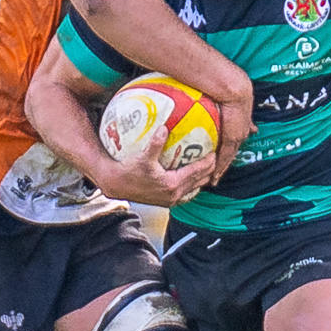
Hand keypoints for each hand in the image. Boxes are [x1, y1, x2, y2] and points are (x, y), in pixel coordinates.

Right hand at [101, 127, 216, 206]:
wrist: (115, 185)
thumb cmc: (128, 171)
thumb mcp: (143, 156)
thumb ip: (156, 143)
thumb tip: (164, 127)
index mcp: (172, 184)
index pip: (197, 172)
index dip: (208, 163)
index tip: (215, 152)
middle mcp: (174, 195)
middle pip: (199, 182)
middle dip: (209, 170)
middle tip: (215, 158)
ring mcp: (170, 200)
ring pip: (193, 190)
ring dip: (201, 179)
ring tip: (207, 168)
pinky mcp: (165, 202)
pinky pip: (184, 195)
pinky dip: (191, 186)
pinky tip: (191, 179)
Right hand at [211, 83, 254, 182]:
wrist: (233, 86)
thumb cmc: (225, 82)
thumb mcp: (223, 91)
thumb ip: (217, 94)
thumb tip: (205, 83)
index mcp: (240, 119)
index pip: (237, 134)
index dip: (234, 142)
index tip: (231, 148)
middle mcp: (241, 129)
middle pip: (234, 148)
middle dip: (227, 159)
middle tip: (219, 171)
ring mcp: (237, 135)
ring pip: (229, 156)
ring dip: (222, 168)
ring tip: (214, 179)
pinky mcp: (231, 139)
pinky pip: (224, 158)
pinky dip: (219, 169)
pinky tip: (214, 178)